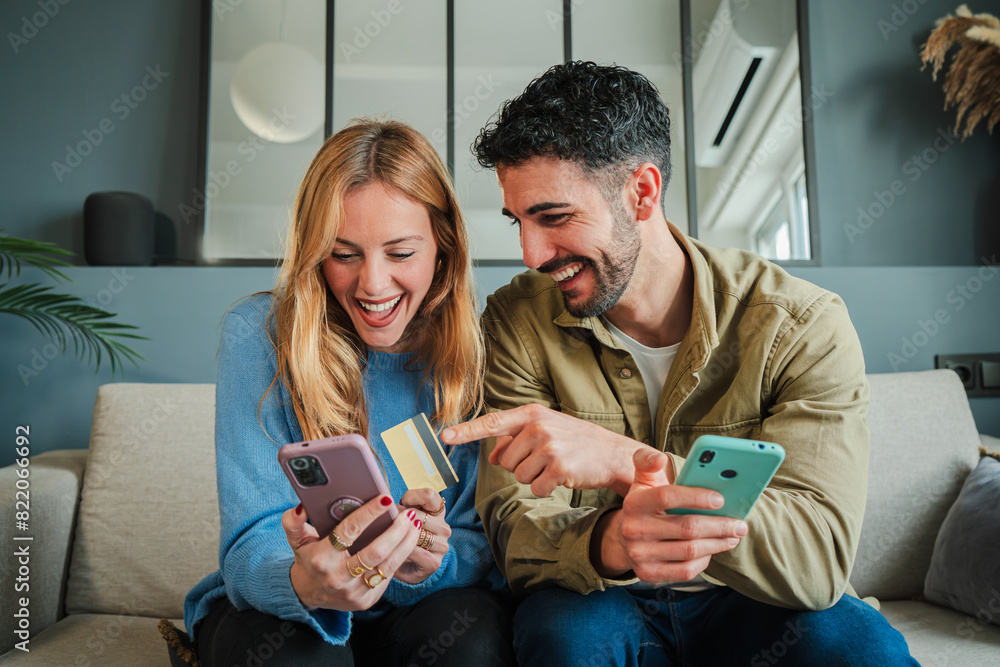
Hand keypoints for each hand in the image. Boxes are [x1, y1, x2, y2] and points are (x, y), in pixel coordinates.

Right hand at [283, 494, 421, 610]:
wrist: (309, 594)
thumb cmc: (308, 559)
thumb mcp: (296, 540)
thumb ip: (294, 522)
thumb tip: (300, 506)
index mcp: (321, 559)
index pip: (348, 532)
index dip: (368, 514)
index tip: (385, 498)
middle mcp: (338, 577)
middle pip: (375, 552)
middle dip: (397, 530)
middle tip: (408, 514)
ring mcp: (354, 592)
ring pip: (387, 565)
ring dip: (405, 543)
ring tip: (414, 525)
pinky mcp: (366, 600)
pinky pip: (388, 576)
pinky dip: (401, 557)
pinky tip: (408, 541)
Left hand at [394, 488, 450, 583]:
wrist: (400, 565)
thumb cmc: (399, 536)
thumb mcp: (401, 516)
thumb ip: (401, 506)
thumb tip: (386, 500)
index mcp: (437, 512)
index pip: (430, 496)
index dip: (413, 496)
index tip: (402, 502)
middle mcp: (444, 527)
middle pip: (419, 515)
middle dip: (401, 519)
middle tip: (391, 524)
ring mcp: (442, 546)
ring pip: (417, 534)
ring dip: (400, 536)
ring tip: (393, 539)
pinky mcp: (435, 562)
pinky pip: (415, 552)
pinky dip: (402, 550)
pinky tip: (395, 551)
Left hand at [441, 404, 643, 496]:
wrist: (612, 453)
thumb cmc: (575, 441)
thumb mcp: (545, 431)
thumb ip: (515, 440)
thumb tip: (490, 456)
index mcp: (531, 414)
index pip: (492, 423)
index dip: (466, 431)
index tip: (444, 436)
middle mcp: (538, 427)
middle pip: (504, 460)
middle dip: (520, 465)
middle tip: (545, 458)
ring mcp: (549, 446)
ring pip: (518, 475)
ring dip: (534, 477)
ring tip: (555, 465)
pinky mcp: (558, 467)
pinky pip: (535, 488)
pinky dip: (546, 487)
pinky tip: (563, 476)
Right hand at [593, 448, 747, 582]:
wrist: (624, 538)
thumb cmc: (645, 504)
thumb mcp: (643, 480)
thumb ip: (649, 461)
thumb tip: (660, 457)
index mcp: (634, 503)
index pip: (667, 496)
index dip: (696, 497)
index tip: (721, 499)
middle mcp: (633, 530)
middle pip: (686, 528)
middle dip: (719, 525)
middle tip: (740, 523)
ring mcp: (640, 555)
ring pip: (690, 550)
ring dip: (718, 543)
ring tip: (734, 535)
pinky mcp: (649, 574)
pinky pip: (685, 570)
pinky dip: (705, 561)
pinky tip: (714, 550)